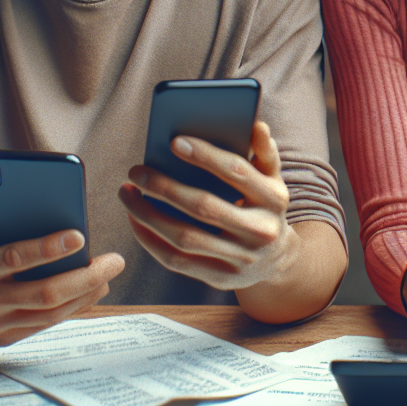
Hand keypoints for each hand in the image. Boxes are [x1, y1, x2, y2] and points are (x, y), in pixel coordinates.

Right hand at [0, 207, 124, 347]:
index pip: (13, 257)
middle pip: (43, 292)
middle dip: (84, 276)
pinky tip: (94, 289)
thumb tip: (25, 204)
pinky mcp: (5, 338)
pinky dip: (75, 307)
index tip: (79, 234)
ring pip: (50, 313)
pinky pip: (48, 324)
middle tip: (114, 260)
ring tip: (109, 273)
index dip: (47, 248)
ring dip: (86, 293)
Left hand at [119, 121, 296, 291]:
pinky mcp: (221, 279)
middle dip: (164, 187)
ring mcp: (241, 259)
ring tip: (128, 193)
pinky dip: (151, 239)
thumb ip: (264, 151)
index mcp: (274, 198)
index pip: (236, 172)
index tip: (174, 141)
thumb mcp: (272, 178)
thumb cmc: (265, 206)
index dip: (206, 156)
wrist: (279, 258)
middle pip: (204, 207)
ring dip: (148, 214)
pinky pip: (177, 261)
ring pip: (184, 237)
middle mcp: (261, 231)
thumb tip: (256, 126)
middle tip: (136, 171)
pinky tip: (135, 219)